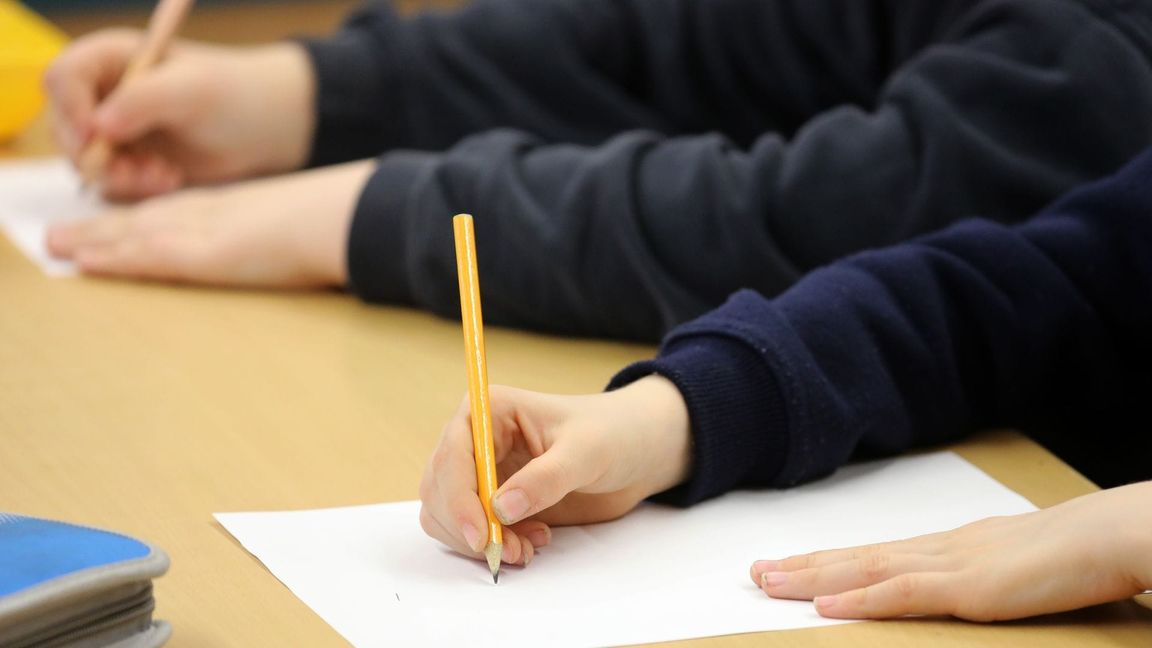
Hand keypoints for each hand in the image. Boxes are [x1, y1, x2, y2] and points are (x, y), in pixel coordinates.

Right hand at [44, 29, 314, 200]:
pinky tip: (171, 180)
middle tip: (136, 171)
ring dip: (119, 176)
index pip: (63, 76)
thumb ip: (143, 99)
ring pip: (86, 161)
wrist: (270, 129)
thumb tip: (99, 125)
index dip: (70, 108)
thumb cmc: (237, 96)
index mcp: (113, 59)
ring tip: (165, 176)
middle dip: (95, 155)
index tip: (95, 137)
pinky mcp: (131, 161)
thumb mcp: (193, 90)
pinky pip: (112, 182)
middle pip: (64, 125)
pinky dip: (135, 188)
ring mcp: (116, 130)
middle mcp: (106, 92)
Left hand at [45, 160, 372, 286]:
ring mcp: (210, 230)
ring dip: (94, 240)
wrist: (354, 216)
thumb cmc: (348, 222)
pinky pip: (149, 255)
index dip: (144, 217)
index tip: (117, 224)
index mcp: (244, 207)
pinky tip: (85, 264)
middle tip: (63, 236)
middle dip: (105, 228)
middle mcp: (218, 212)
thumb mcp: (315, 228)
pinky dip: (114, 258)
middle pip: (149, 217)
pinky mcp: (207, 253)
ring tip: (57, 247)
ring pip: (137, 233)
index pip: (181, 210)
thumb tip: (311, 250)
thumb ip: (299, 240)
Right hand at [419, 376, 691, 565]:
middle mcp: (475, 440)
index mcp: (489, 411)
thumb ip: (545, 479)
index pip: (452, 456)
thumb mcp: (585, 452)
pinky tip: (533, 541)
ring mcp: (482, 472)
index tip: (481, 536)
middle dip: (469, 527)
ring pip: (448, 516)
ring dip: (480, 542)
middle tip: (509, 551)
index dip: (458, 499)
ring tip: (527, 548)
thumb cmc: (612, 434)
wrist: (635, 452)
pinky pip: (472, 531)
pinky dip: (494, 545)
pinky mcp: (493, 501)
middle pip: (440, 490)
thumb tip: (500, 509)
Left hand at [751, 480, 1151, 620]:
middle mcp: (941, 550)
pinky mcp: (970, 588)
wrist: (1116, 534)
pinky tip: (826, 606)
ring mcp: (952, 566)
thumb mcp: (1022, 569)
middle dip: (804, 566)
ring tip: (768, 581)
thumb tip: (970, 588)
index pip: (877, 554)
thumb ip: (989, 578)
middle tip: (755, 571)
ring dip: (814, 578)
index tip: (791, 564)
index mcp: (953, 548)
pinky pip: (904, 594)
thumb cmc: (1080, 555)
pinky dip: (862, 599)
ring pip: (866, 571)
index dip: (831, 560)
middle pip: (858, 558)